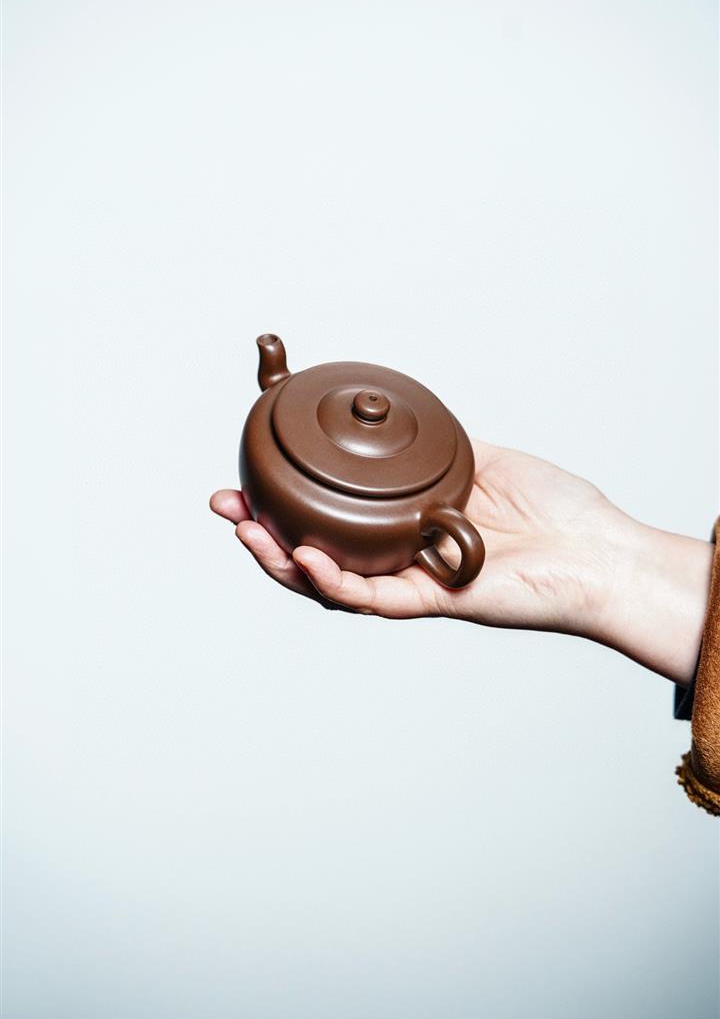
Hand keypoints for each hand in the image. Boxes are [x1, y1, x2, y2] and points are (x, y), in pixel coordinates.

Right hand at [210, 440, 712, 685]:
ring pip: (332, 581)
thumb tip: (399, 418)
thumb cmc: (557, 510)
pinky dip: (335, 581)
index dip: (289, 503)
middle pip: (318, 552)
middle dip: (264, 532)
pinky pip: (372, 596)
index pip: (335, 518)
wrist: (601, 551)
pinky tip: (306, 559)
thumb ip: (437, 448)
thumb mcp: (483, 457)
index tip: (252, 476)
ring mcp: (415, 582)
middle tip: (225, 504)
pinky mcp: (435, 600)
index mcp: (408, 526)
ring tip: (246, 530)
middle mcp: (403, 558)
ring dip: (282, 558)